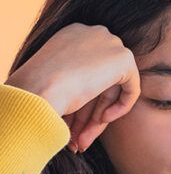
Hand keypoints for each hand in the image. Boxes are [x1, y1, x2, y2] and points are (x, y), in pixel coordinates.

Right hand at [5, 23, 140, 152]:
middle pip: (101, 81)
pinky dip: (120, 107)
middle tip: (79, 138)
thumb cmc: (36, 89)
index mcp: (73, 34)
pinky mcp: (123, 59)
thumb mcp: (55, 79)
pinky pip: (131, 88)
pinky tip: (103, 119)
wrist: (38, 89)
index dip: (84, 99)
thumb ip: (76, 80)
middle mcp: (92, 33)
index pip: (88, 70)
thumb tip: (86, 93)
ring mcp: (109, 43)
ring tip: (83, 140)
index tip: (71, 120)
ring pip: (112, 89)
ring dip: (98, 117)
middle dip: (90, 113)